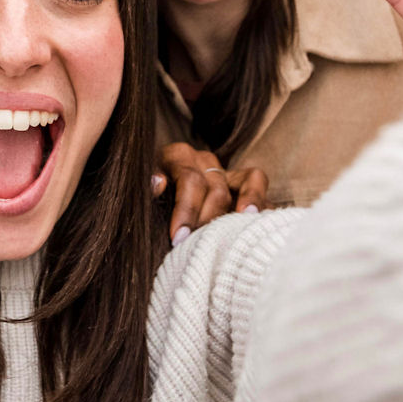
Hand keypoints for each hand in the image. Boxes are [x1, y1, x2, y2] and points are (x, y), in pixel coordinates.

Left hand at [153, 142, 268, 245]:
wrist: (156, 200)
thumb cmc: (147, 203)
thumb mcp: (139, 195)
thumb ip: (145, 189)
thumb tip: (157, 183)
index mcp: (177, 156)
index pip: (189, 179)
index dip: (185, 209)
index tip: (178, 237)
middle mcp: (204, 160)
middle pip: (216, 188)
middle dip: (207, 219)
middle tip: (198, 245)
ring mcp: (227, 172)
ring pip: (248, 180)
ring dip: (247, 205)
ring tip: (243, 226)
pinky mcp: (245, 188)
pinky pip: (262, 190)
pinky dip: (263, 206)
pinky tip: (260, 226)